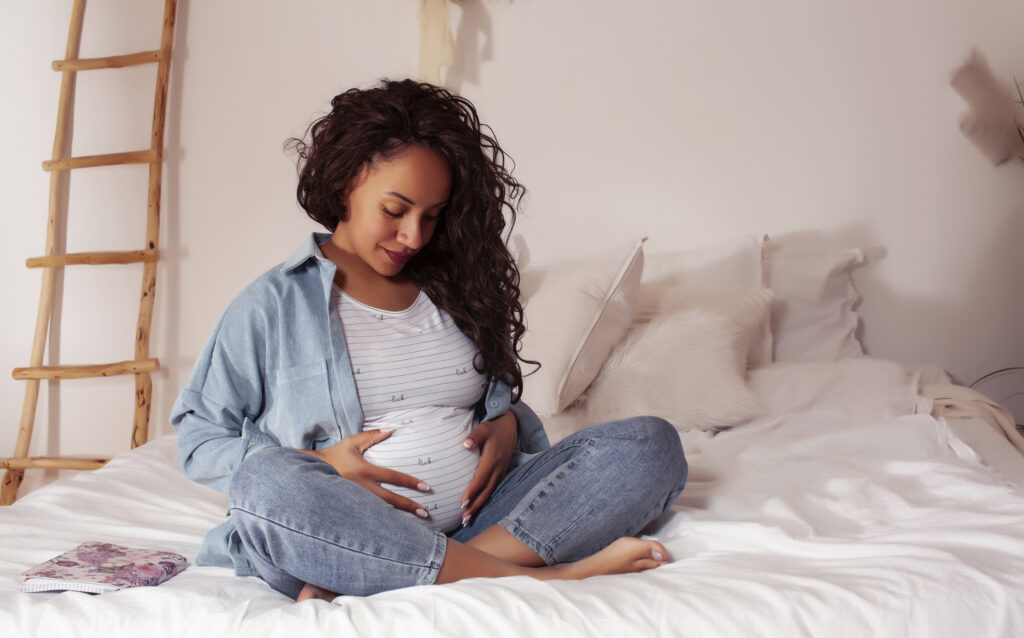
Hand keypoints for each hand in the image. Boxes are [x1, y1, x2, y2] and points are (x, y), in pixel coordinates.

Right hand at [298, 429, 430, 517]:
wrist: (310, 473)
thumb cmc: (334, 456)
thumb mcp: (352, 443)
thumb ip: (372, 436)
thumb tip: (391, 429)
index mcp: (364, 471)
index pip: (392, 477)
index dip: (410, 482)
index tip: (425, 487)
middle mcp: (361, 488)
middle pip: (390, 500)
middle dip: (408, 506)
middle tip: (425, 512)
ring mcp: (356, 501)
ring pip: (381, 512)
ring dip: (398, 518)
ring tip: (415, 524)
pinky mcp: (351, 508)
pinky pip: (370, 516)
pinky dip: (383, 521)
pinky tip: (394, 528)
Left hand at [459, 411, 517, 524]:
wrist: (509, 428)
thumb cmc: (493, 428)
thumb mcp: (484, 428)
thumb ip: (475, 436)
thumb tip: (465, 444)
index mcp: (492, 460)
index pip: (481, 479)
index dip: (472, 492)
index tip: (463, 503)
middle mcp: (498, 469)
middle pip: (485, 491)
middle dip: (475, 506)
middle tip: (464, 519)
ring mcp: (500, 473)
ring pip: (489, 493)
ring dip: (479, 506)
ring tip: (467, 519)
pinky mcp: (500, 474)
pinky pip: (491, 490)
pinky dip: (483, 500)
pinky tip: (476, 508)